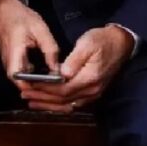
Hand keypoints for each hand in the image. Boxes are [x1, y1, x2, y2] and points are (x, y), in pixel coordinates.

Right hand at [0, 0, 60, 81]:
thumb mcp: (40, 29)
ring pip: (21, 78)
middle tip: (55, 84)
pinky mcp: (11, 60)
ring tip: (53, 77)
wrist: (3, 10)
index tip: (49, 87)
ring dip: (35, 79)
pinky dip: (32, 73)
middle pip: (20, 81)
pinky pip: (21, 71)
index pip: (18, 78)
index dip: (32, 86)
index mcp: (14, 53)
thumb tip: (57, 69)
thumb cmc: (21, 17)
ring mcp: (8, 62)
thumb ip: (50, 49)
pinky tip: (45, 68)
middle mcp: (8, 62)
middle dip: (37, 85)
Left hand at [19, 25, 133, 112]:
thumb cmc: (102, 40)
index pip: (63, 89)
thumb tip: (61, 74)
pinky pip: (74, 104)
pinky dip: (59, 105)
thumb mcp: (87, 43)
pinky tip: (49, 103)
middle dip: (42, 99)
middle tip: (25, 96)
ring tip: (32, 102)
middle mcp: (92, 90)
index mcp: (90, 77)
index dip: (45, 89)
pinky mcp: (93, 93)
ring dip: (49, 105)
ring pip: (68, 106)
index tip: (29, 86)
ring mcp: (94, 94)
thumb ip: (74, 59)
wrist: (122, 43)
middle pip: (63, 100)